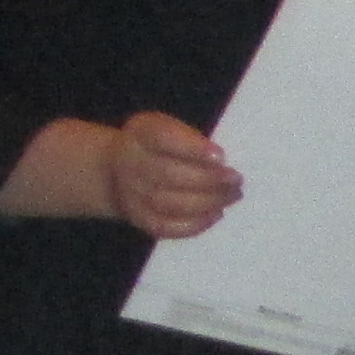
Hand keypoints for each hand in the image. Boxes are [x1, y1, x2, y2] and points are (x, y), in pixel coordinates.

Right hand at [106, 112, 240, 240]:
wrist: (118, 170)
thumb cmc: (159, 146)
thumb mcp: (170, 128)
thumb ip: (192, 139)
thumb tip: (221, 162)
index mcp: (141, 133)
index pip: (164, 138)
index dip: (193, 148)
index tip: (221, 156)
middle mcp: (131, 164)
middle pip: (169, 175)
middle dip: (209, 180)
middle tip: (236, 181)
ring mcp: (131, 194)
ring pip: (169, 204)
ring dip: (208, 202)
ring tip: (231, 196)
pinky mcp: (138, 218)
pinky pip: (166, 227)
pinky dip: (195, 224)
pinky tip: (216, 213)